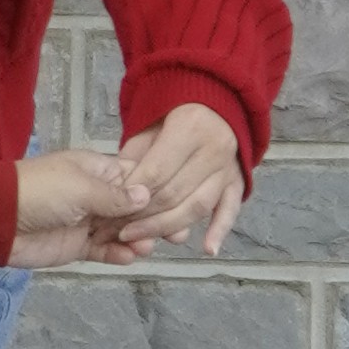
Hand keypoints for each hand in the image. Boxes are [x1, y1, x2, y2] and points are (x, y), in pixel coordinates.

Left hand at [5, 147, 164, 272]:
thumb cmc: (40, 191)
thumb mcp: (82, 188)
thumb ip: (116, 196)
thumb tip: (147, 196)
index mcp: (100, 171)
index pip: (138, 179)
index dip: (158, 193)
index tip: (180, 204)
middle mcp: (98, 195)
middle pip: (135, 209)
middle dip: (154, 220)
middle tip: (176, 234)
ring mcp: (88, 222)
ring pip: (123, 232)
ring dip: (137, 239)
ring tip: (147, 247)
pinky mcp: (77, 246)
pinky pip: (104, 251)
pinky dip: (117, 254)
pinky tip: (130, 257)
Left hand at [112, 103, 248, 256]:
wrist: (212, 99)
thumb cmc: (170, 114)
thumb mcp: (145, 127)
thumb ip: (134, 159)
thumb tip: (120, 195)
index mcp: (190, 127)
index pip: (156, 173)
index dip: (132, 197)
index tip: (111, 214)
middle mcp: (214, 147)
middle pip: (175, 193)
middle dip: (144, 217)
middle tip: (119, 232)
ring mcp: (228, 165)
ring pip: (199, 205)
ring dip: (169, 228)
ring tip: (142, 242)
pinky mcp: (238, 179)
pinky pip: (230, 208)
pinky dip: (220, 230)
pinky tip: (208, 249)